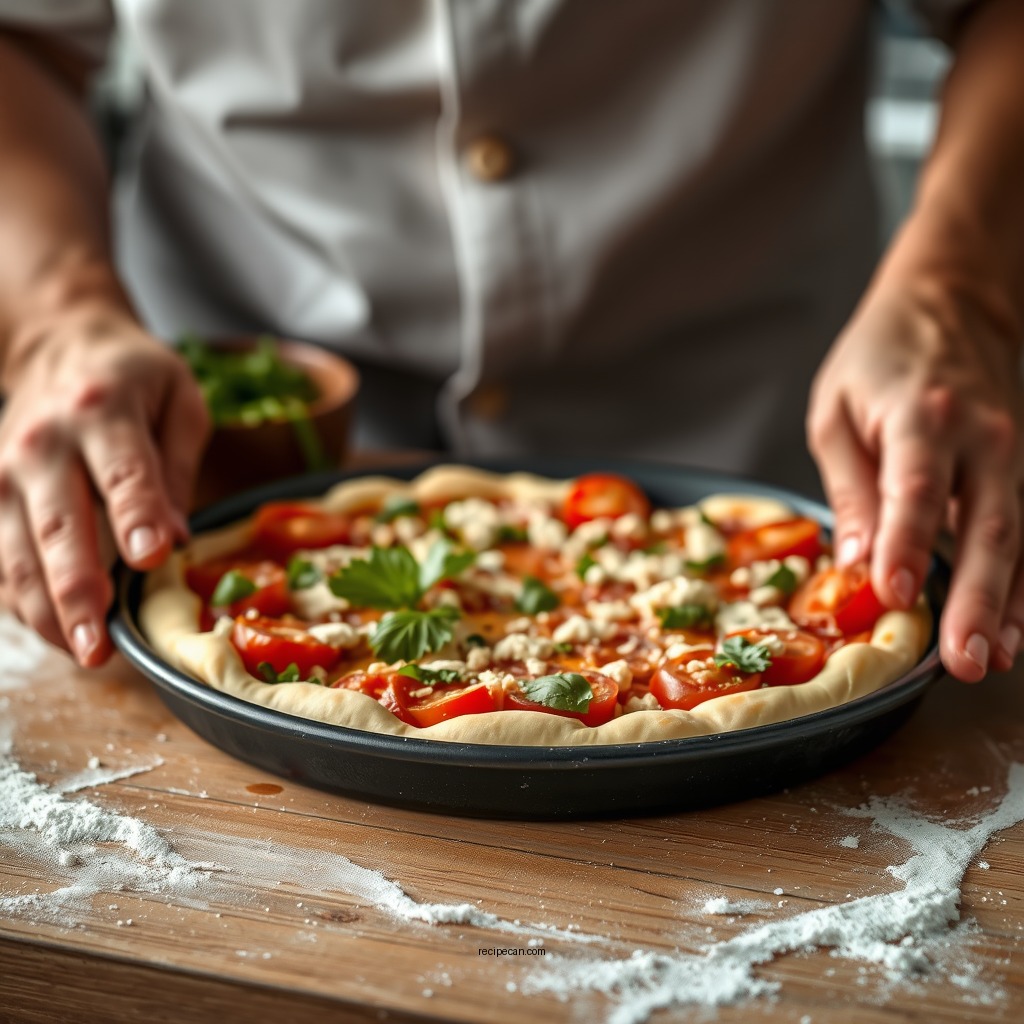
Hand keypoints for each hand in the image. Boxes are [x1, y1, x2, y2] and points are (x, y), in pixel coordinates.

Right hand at [0, 305, 209, 664]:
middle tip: (101, 646)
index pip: (123, 472)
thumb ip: (177, 469)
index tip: (152, 559)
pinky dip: (22, 600)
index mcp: (104, 410)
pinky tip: (53, 631)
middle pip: (58, 525)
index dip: (136, 516)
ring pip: (17, 553)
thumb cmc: (138, 380)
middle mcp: (44, 443)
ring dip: (47, 610)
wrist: (63, 346)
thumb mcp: (180, 403)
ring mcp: (5, 471)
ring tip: (83, 654)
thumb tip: (175, 540)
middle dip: (78, 590)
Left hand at [807, 278, 1023, 681]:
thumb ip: (850, 486)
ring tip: (993, 658)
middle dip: (975, 600)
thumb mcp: (837, 411)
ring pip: (1018, 539)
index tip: (891, 594)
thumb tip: (853, 561)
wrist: (952, 303)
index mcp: (923, 417)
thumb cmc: (879, 358)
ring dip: (1009, 604)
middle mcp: (982, 439)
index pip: (914, 491)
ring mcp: (1015, 455)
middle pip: (985, 527)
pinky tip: (1016, 628)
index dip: (904, 545)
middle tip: (963, 658)